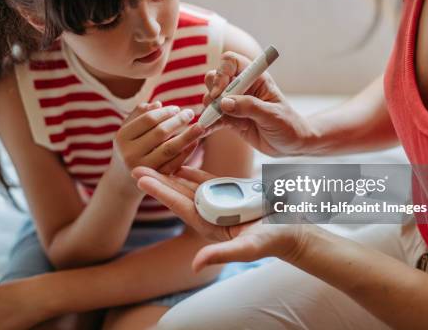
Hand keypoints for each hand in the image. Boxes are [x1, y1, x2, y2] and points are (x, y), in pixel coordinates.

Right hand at [110, 101, 203, 183]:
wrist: (122, 181)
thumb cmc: (128, 149)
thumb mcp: (127, 131)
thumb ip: (139, 115)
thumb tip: (158, 104)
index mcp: (122, 137)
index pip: (148, 119)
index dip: (165, 112)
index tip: (177, 108)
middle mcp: (130, 153)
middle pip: (160, 133)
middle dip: (178, 121)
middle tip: (190, 113)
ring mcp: (143, 168)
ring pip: (169, 149)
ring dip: (187, 136)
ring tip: (199, 126)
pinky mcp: (155, 178)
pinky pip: (174, 163)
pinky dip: (186, 152)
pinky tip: (194, 142)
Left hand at [132, 166, 304, 270]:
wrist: (292, 231)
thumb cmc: (273, 240)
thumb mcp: (247, 248)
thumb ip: (221, 255)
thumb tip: (195, 265)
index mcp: (210, 225)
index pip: (179, 205)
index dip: (159, 191)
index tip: (140, 179)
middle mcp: (210, 213)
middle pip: (178, 193)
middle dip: (157, 180)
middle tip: (135, 166)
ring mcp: (219, 203)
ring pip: (190, 185)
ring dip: (172, 173)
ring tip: (153, 161)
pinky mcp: (230, 194)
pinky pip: (208, 180)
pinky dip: (194, 171)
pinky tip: (182, 163)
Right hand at [203, 51, 311, 156]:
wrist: (290, 144)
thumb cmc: (288, 124)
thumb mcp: (272, 115)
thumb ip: (249, 107)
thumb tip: (224, 103)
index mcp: (255, 78)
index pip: (231, 61)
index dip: (222, 73)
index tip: (221, 91)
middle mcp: (242, 87)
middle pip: (214, 78)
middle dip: (212, 93)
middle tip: (219, 109)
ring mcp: (234, 102)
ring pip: (210, 99)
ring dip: (215, 112)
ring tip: (237, 125)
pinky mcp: (230, 118)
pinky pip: (213, 118)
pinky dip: (209, 124)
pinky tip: (206, 131)